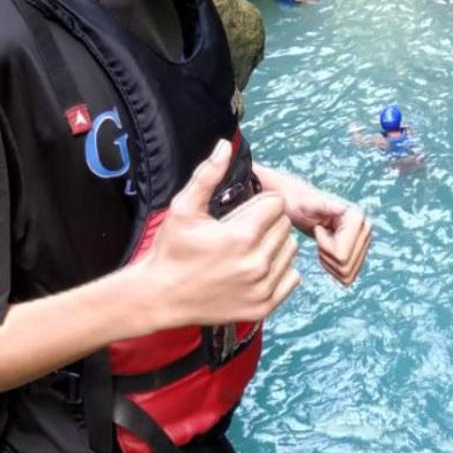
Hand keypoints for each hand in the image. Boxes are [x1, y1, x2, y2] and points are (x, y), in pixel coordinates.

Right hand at [133, 142, 299, 330]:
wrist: (160, 297)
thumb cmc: (170, 250)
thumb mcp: (183, 208)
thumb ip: (208, 175)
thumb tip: (225, 145)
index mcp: (241, 236)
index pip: (276, 204)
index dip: (260, 203)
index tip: (243, 211)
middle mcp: (257, 264)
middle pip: (285, 226)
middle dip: (267, 222)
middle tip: (242, 229)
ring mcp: (262, 288)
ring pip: (290, 251)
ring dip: (275, 245)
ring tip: (248, 248)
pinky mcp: (264, 306)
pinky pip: (292, 278)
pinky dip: (279, 270)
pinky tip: (255, 268)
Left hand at [257, 166, 372, 285]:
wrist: (301, 206)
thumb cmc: (300, 204)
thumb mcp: (308, 204)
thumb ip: (324, 206)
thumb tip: (342, 209)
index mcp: (358, 218)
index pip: (342, 255)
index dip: (324, 246)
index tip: (318, 228)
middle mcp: (366, 229)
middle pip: (346, 266)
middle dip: (326, 256)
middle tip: (319, 236)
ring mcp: (364, 242)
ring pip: (347, 274)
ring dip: (328, 261)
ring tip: (322, 242)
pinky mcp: (359, 252)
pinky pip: (347, 276)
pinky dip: (332, 268)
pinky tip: (326, 251)